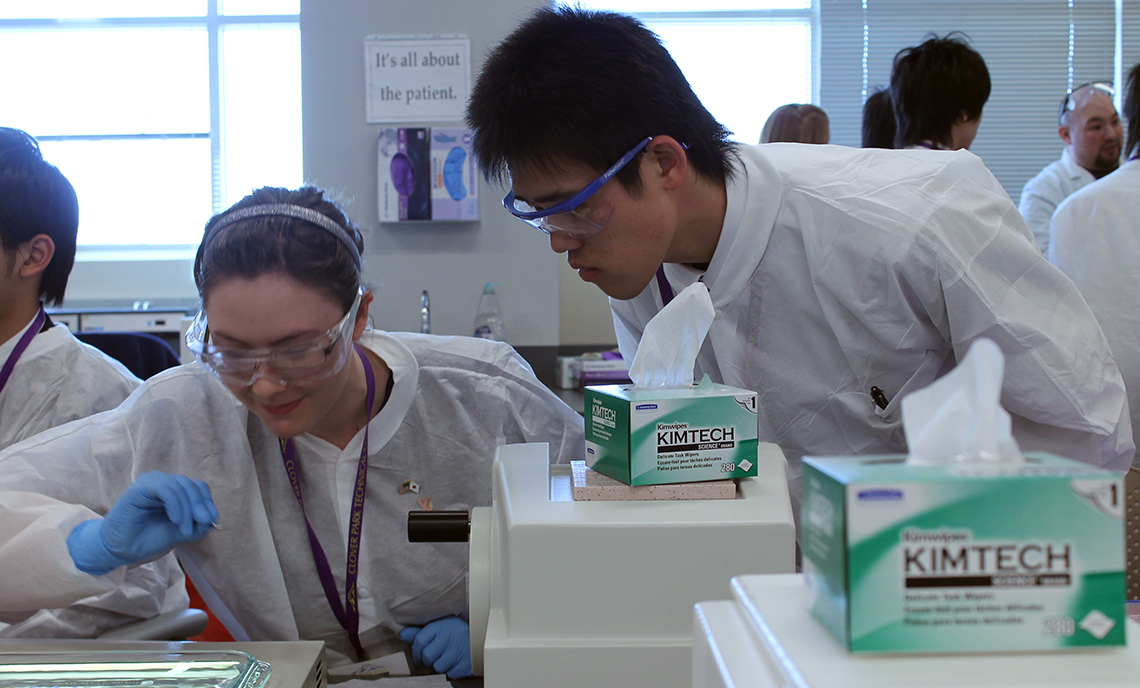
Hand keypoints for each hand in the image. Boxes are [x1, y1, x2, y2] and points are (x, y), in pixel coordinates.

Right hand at [67, 471, 218, 574]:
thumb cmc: (149, 538)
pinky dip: (176, 504)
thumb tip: (212, 518)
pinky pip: (166, 489)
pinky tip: (175, 520)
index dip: (207, 502)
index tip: (211, 521)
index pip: (199, 488)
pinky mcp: (141, 486)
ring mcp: (153, 482)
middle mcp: (164, 482)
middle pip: (193, 486)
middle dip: (201, 506)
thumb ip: (199, 525)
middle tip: (202, 524)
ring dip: (188, 510)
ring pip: (181, 486)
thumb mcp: (181, 533)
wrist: (122, 549)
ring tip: (184, 529)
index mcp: (175, 490)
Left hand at [399, 615, 472, 678]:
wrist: (483, 637)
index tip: (419, 654)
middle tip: (435, 656)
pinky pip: (450, 673)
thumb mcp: (441, 626)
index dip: (416, 651)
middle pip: (427, 656)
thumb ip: (421, 632)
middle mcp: (449, 636)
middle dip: (428, 660)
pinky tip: (457, 661)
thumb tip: (403, 634)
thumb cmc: (457, 632)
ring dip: (441, 665)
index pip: (419, 640)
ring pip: (438, 667)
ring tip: (449, 657)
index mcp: (441, 625)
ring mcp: (458, 651)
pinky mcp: (465, 664)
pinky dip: (452, 670)